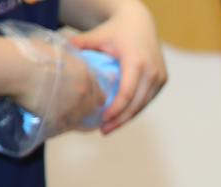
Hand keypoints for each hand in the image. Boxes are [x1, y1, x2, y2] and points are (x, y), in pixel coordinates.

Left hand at [68, 0, 164, 132]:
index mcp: (137, 63)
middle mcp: (152, 72)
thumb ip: (79, 45)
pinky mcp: (162, 81)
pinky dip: (134, 109)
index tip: (103, 120)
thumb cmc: (117, 30)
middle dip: (120, 120)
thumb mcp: (97, 36)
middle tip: (104, 131)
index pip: (127, 94)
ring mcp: (160, 78)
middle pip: (136, 104)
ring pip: (143, 105)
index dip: (116, 110)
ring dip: (127, 117)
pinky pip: (147, 100)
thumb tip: (58, 55)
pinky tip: (121, 115)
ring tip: (110, 126)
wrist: (141, 23)